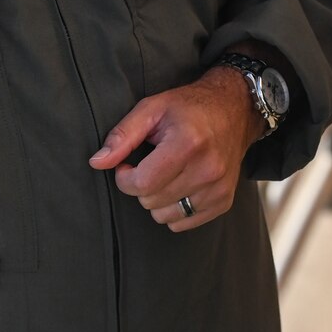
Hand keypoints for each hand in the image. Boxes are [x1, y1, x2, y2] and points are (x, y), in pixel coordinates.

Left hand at [89, 66, 260, 231]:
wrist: (234, 109)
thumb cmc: (188, 108)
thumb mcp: (152, 108)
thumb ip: (122, 135)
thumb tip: (98, 162)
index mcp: (188, 144)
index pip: (142, 184)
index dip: (125, 177)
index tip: (127, 165)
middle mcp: (208, 169)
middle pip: (151, 201)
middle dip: (142, 186)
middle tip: (151, 164)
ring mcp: (218, 188)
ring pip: (165, 216)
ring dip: (158, 199)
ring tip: (167, 173)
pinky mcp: (224, 201)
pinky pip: (183, 223)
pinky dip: (175, 208)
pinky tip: (180, 184)